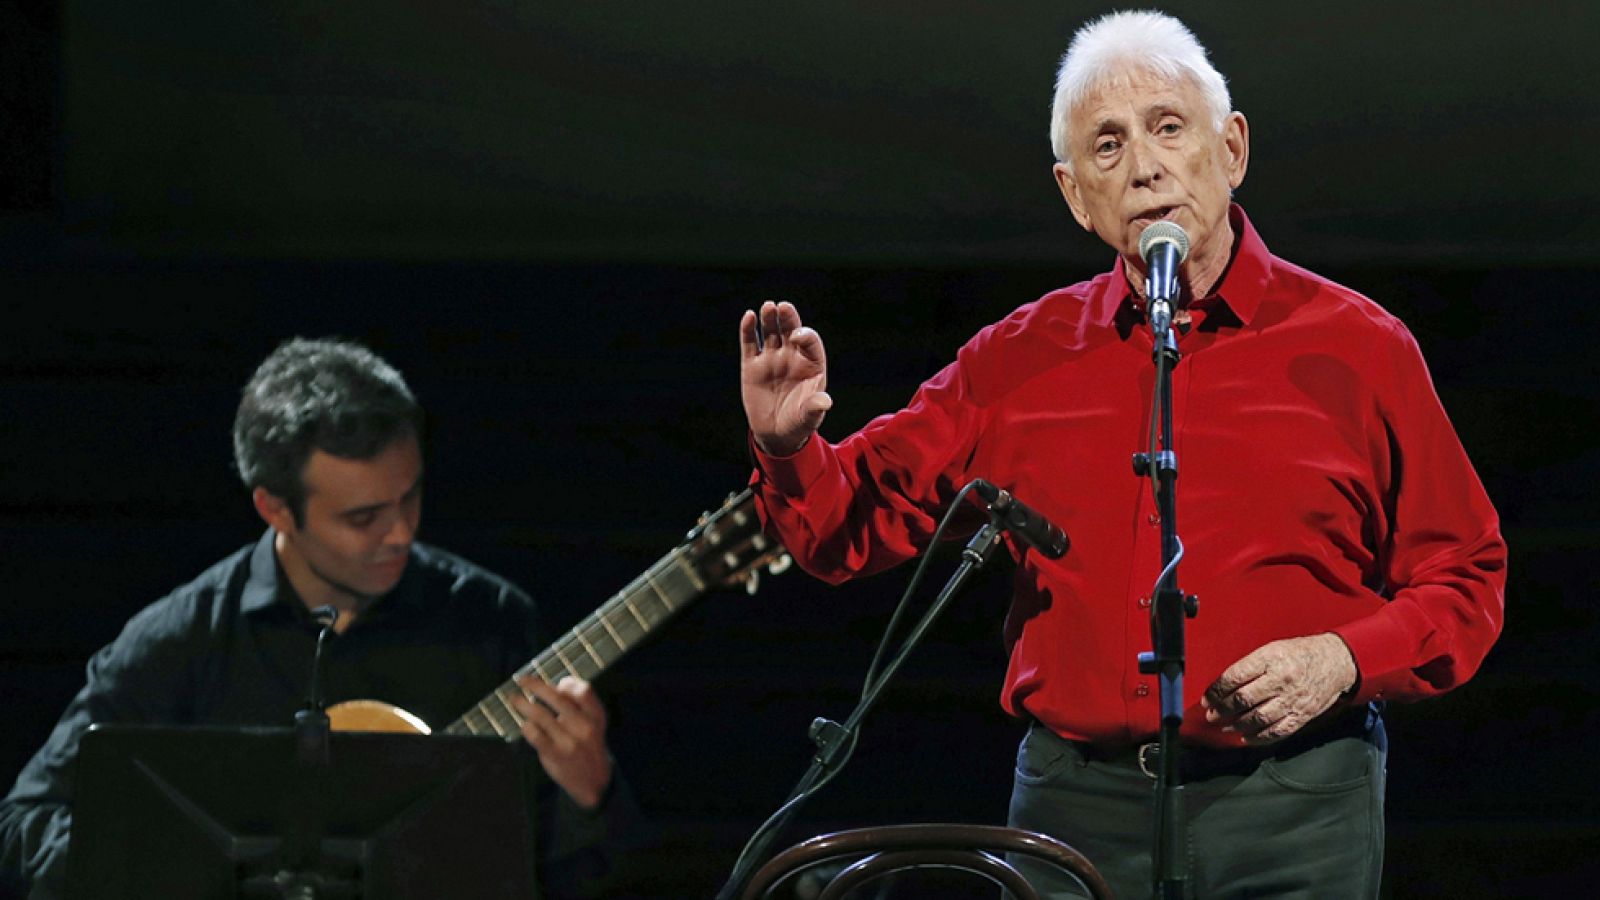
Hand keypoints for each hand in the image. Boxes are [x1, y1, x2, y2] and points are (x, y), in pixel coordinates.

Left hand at [511, 675, 612, 808]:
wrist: (593, 781)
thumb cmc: (588, 746)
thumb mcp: (594, 725)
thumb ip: (580, 707)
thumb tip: (551, 687)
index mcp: (596, 717)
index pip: (584, 690)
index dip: (568, 682)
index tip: (557, 682)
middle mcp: (584, 727)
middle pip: (557, 697)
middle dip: (535, 685)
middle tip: (522, 680)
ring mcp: (569, 741)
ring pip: (540, 714)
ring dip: (523, 704)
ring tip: (515, 699)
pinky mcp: (555, 754)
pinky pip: (534, 734)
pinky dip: (526, 726)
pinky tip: (524, 724)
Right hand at [739, 300, 831, 456]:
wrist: (776, 434)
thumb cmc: (798, 423)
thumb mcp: (808, 418)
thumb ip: (815, 407)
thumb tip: (825, 401)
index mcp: (811, 364)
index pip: (811, 342)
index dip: (805, 336)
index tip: (796, 337)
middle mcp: (792, 357)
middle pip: (791, 330)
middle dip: (788, 319)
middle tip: (783, 306)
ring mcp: (771, 359)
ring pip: (771, 332)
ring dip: (769, 318)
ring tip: (767, 307)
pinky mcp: (752, 365)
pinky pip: (750, 343)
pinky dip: (748, 329)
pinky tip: (748, 316)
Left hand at [1201, 633, 1357, 744]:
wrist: (1336, 662)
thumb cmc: (1300, 653)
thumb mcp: (1272, 649)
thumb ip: (1250, 666)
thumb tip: (1224, 685)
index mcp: (1270, 659)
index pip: (1235, 677)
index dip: (1216, 691)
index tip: (1208, 698)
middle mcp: (1281, 680)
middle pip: (1243, 700)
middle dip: (1222, 710)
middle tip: (1212, 714)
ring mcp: (1292, 700)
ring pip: (1258, 719)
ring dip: (1237, 725)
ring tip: (1225, 726)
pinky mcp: (1302, 715)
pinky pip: (1277, 731)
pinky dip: (1259, 738)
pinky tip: (1246, 737)